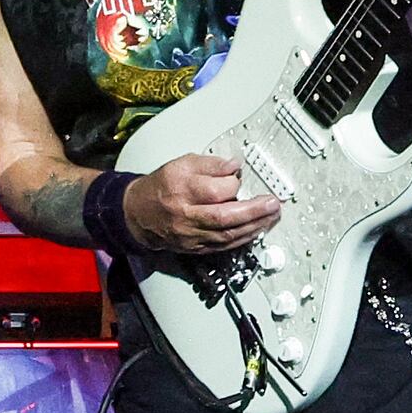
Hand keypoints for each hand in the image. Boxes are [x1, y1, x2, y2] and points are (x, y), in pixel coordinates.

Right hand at [122, 151, 279, 254]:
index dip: (233, 184)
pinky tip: (256, 230)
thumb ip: (210, 164)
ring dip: (254, 226)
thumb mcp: (181, 164)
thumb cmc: (161, 187)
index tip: (239, 177)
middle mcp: (186, 215)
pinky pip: (224, 246)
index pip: (215, 191)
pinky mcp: (196, 248)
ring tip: (271, 216)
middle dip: (254, 211)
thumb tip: (235, 166)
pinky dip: (243, 238)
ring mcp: (191, 235)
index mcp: (181, 190)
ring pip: (227, 235)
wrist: (138, 214)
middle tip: (273, 204)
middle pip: (225, 217)